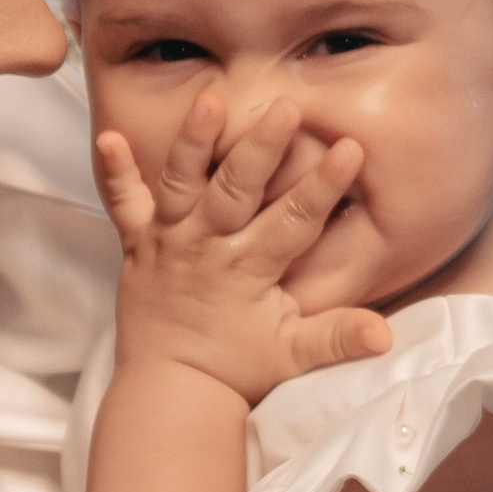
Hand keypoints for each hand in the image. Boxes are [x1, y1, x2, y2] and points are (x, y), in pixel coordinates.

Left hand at [95, 94, 390, 405]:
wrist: (168, 391)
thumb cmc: (234, 371)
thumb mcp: (292, 355)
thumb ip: (337, 339)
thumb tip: (384, 335)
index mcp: (248, 270)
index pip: (294, 220)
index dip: (323, 184)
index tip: (349, 148)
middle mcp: (206, 249)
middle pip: (236, 190)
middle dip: (261, 147)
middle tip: (283, 106)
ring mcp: (168, 243)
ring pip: (180, 184)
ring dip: (193, 142)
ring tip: (208, 100)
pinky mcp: (136, 245)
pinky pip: (121, 205)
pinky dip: (114, 173)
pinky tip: (108, 136)